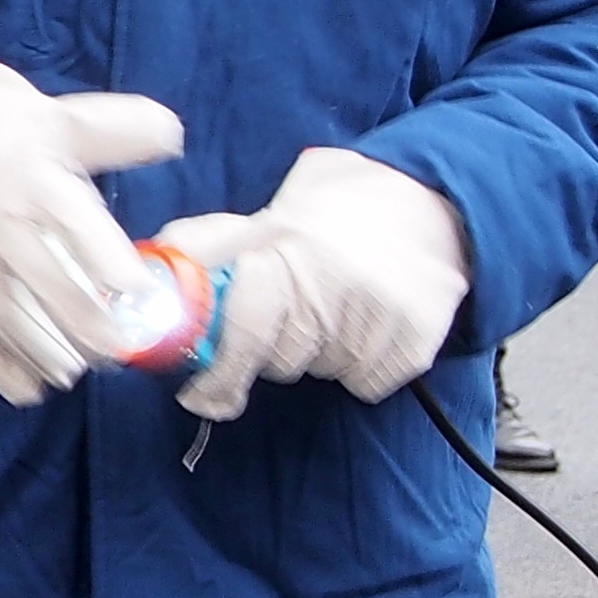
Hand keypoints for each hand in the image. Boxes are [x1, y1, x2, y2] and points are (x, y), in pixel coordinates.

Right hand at [0, 62, 186, 406]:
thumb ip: (119, 131)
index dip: (112, 265)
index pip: (80, 227)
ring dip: (46, 354)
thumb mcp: (56, 114)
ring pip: (9, 318)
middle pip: (50, 286)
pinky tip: (24, 389)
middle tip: (116, 352)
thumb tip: (173, 137)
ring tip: (75, 373)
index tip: (141, 296)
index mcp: (37, 179)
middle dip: (89, 327)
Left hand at [157, 149, 473, 423]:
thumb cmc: (345, 206)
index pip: (235, 318)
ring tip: (335, 307)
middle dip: (259, 357)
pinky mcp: (412, 337)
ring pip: (315, 371)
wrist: (439, 203)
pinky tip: (369, 324)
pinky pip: (364, 382)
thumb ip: (215, 237)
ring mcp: (372, 308)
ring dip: (315, 353)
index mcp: (281, 238)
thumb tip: (158, 260)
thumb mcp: (278, 204)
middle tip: (275, 332)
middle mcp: (325, 274)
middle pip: (270, 356)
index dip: (213, 368)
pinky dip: (362, 366)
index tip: (198, 395)